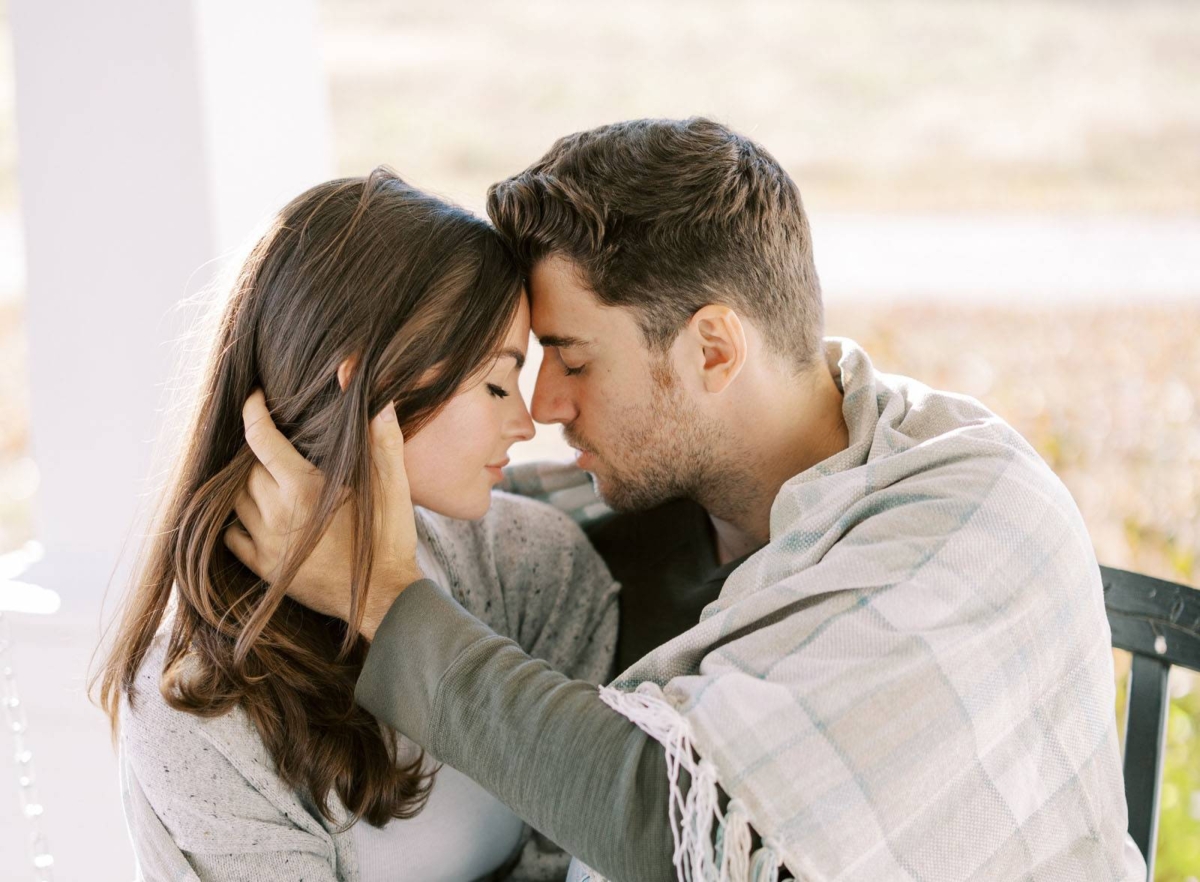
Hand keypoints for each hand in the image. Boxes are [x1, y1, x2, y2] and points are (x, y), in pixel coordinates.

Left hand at [223, 390, 422, 638]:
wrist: (383, 600)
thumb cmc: (390, 542)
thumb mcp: (394, 489)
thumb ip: (385, 442)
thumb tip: (381, 401)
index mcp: (304, 488)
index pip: (261, 439)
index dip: (253, 412)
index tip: (253, 397)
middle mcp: (277, 513)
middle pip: (247, 468)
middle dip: (258, 450)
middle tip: (274, 440)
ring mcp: (266, 543)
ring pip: (236, 499)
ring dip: (247, 483)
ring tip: (265, 473)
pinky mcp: (265, 568)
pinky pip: (233, 536)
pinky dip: (237, 520)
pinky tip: (256, 512)